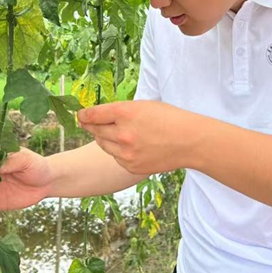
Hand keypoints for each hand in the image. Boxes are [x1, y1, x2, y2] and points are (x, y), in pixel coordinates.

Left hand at [77, 100, 202, 174]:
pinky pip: (116, 158)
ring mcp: (127, 152)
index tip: (80, 115)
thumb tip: (98, 116)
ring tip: (118, 134)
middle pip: (96, 130)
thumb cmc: (170, 119)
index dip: (84, 115)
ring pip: (104, 145)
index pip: (93, 114)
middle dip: (92, 126)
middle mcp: (123, 133)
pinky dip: (118, 152)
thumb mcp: (144, 106)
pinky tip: (131, 146)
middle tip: (90, 123)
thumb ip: (120, 111)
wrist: (190, 142)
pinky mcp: (131, 166)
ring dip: (105, 139)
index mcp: (126, 112)